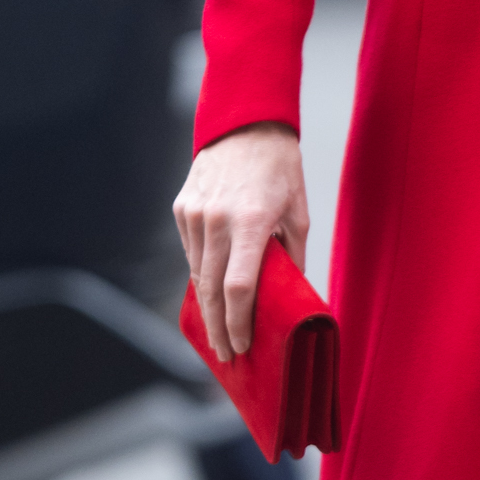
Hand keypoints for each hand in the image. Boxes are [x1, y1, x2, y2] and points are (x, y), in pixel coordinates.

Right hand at [173, 123, 308, 360]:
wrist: (245, 124)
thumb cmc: (280, 169)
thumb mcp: (298, 213)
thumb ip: (292, 257)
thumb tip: (289, 297)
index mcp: (250, 223)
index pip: (238, 288)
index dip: (239, 323)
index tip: (244, 345)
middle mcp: (216, 220)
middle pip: (210, 291)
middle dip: (218, 329)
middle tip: (227, 356)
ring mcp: (194, 214)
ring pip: (196, 274)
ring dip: (207, 307)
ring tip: (219, 334)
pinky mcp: (181, 208)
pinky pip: (191, 252)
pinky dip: (200, 275)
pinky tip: (210, 294)